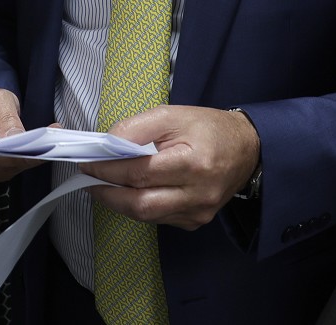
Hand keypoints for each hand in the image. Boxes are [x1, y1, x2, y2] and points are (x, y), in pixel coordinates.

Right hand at [0, 88, 40, 184]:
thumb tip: (15, 137)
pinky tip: (37, 149)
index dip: (3, 153)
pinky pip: (10, 170)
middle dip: (21, 156)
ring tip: (46, 143)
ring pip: (5, 170)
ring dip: (26, 159)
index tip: (26, 149)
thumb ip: (5, 116)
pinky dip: (26, 160)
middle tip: (45, 144)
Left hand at [82, 105, 260, 229]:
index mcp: (193, 163)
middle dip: (108, 193)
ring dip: (120, 202)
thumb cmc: (207, 128)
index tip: (87, 163)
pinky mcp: (197, 221)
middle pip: (141, 204)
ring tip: (102, 185)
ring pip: (148, 216)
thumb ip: (137, 127)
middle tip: (88, 180)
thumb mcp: (172, 114)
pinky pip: (159, 219)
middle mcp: (199, 193)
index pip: (140, 173)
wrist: (247, 149)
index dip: (108, 170)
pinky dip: (139, 207)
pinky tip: (130, 193)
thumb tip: (107, 143)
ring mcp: (199, 212)